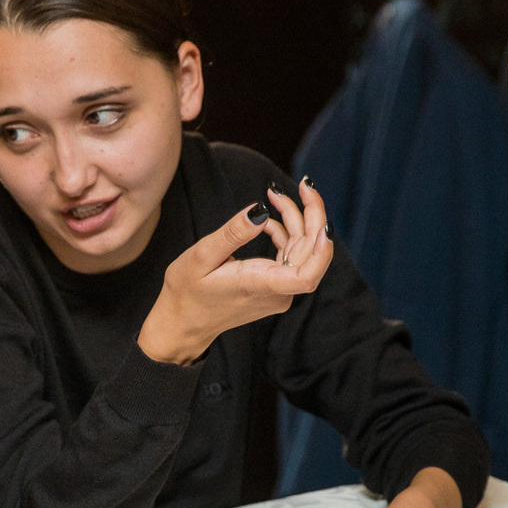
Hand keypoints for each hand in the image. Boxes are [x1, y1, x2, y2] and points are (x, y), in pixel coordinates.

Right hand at [137, 179, 333, 365]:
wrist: (182, 322)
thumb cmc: (186, 292)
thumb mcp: (201, 256)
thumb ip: (232, 234)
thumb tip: (259, 211)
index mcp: (259, 285)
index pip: (306, 276)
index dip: (323, 250)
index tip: (324, 223)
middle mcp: (275, 293)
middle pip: (310, 254)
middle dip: (311, 215)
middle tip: (302, 184)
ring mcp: (277, 293)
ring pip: (302, 253)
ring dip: (296, 221)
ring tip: (274, 195)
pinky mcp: (274, 289)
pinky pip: (291, 258)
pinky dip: (286, 235)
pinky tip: (270, 220)